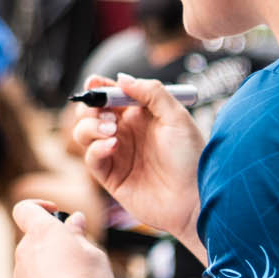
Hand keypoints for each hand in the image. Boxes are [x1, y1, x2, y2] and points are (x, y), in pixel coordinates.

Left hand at [10, 200, 119, 277]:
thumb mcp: (94, 254)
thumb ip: (79, 235)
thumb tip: (74, 221)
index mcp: (41, 232)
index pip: (25, 208)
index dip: (39, 205)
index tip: (57, 213)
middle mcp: (24, 251)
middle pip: (36, 238)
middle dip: (56, 243)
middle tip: (81, 256)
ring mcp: (19, 276)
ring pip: (36, 263)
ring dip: (53, 267)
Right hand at [73, 74, 204, 245]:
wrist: (195, 199)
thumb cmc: (192, 158)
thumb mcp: (177, 117)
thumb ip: (151, 93)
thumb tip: (122, 78)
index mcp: (139, 115)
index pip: (110, 95)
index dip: (98, 87)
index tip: (94, 84)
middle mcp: (124, 132)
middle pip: (90, 112)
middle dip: (90, 107)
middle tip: (105, 113)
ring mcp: (115, 154)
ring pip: (83, 133)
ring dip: (90, 126)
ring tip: (111, 130)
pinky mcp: (109, 176)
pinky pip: (90, 158)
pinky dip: (96, 148)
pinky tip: (112, 146)